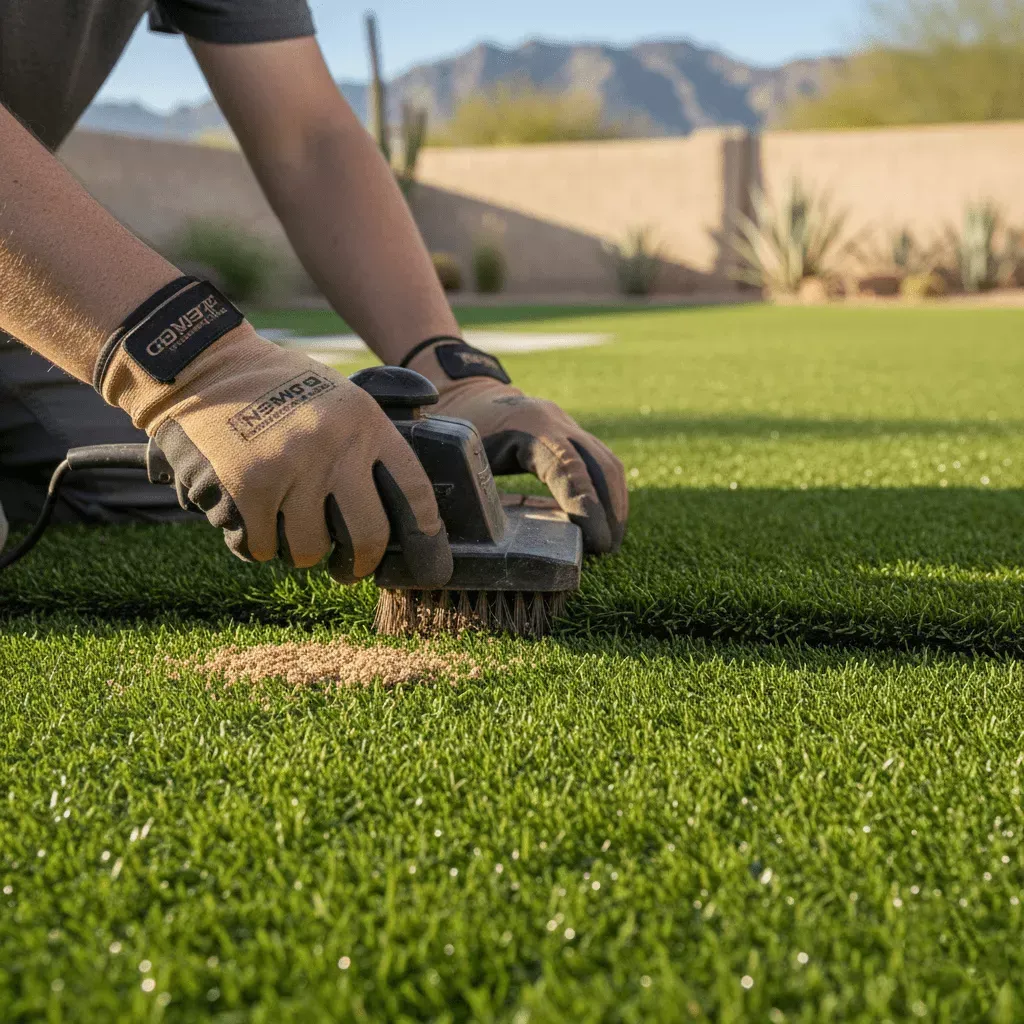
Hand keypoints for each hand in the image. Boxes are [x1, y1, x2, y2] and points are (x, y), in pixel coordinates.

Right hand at [103, 323, 451, 584]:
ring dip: (299, 551)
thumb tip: (400, 509)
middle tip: (351, 568)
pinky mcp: (247, 490)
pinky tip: (249, 516)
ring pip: (310, 551)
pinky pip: (260, 548)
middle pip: (368, 536)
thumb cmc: (277, 389)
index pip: (413, 490)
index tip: (427, 560)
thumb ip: (368, 442)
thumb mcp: (339, 397)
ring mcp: (290, 470)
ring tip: (287, 524)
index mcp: (365, 423)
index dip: (425, 534)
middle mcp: (334, 447)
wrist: (203, 367)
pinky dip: (254, 543)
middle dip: (361, 564)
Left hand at [406, 340, 627, 553]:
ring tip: (609, 543)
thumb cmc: (457, 430)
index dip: (586, 506)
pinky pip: (601, 464)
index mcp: (529, 427)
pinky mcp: (572, 436)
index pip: (569, 468)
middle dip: (610, 511)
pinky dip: (607, 494)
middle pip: (601, 465)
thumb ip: (468, 494)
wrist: (467, 393)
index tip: (597, 542)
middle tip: (607, 550)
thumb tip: (479, 543)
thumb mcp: (456, 459)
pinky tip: (602, 522)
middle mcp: (557, 422)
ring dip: (615, 504)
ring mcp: (569, 426)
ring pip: (607, 464)